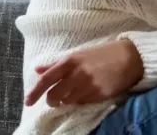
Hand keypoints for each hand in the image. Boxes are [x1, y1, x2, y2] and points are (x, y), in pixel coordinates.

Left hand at [24, 40, 143, 106]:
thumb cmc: (102, 54)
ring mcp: (88, 85)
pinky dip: (82, 100)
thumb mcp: (78, 55)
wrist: (129, 57)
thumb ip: (57, 64)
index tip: (28, 102)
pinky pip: (82, 103)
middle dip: (53, 100)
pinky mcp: (98, 95)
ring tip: (77, 91)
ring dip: (68, 100)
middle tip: (57, 99)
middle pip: (54, 96)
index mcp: (70, 61)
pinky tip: (89, 91)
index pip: (47, 79)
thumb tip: (38, 69)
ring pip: (68, 101)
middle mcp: (77, 74)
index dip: (35, 92)